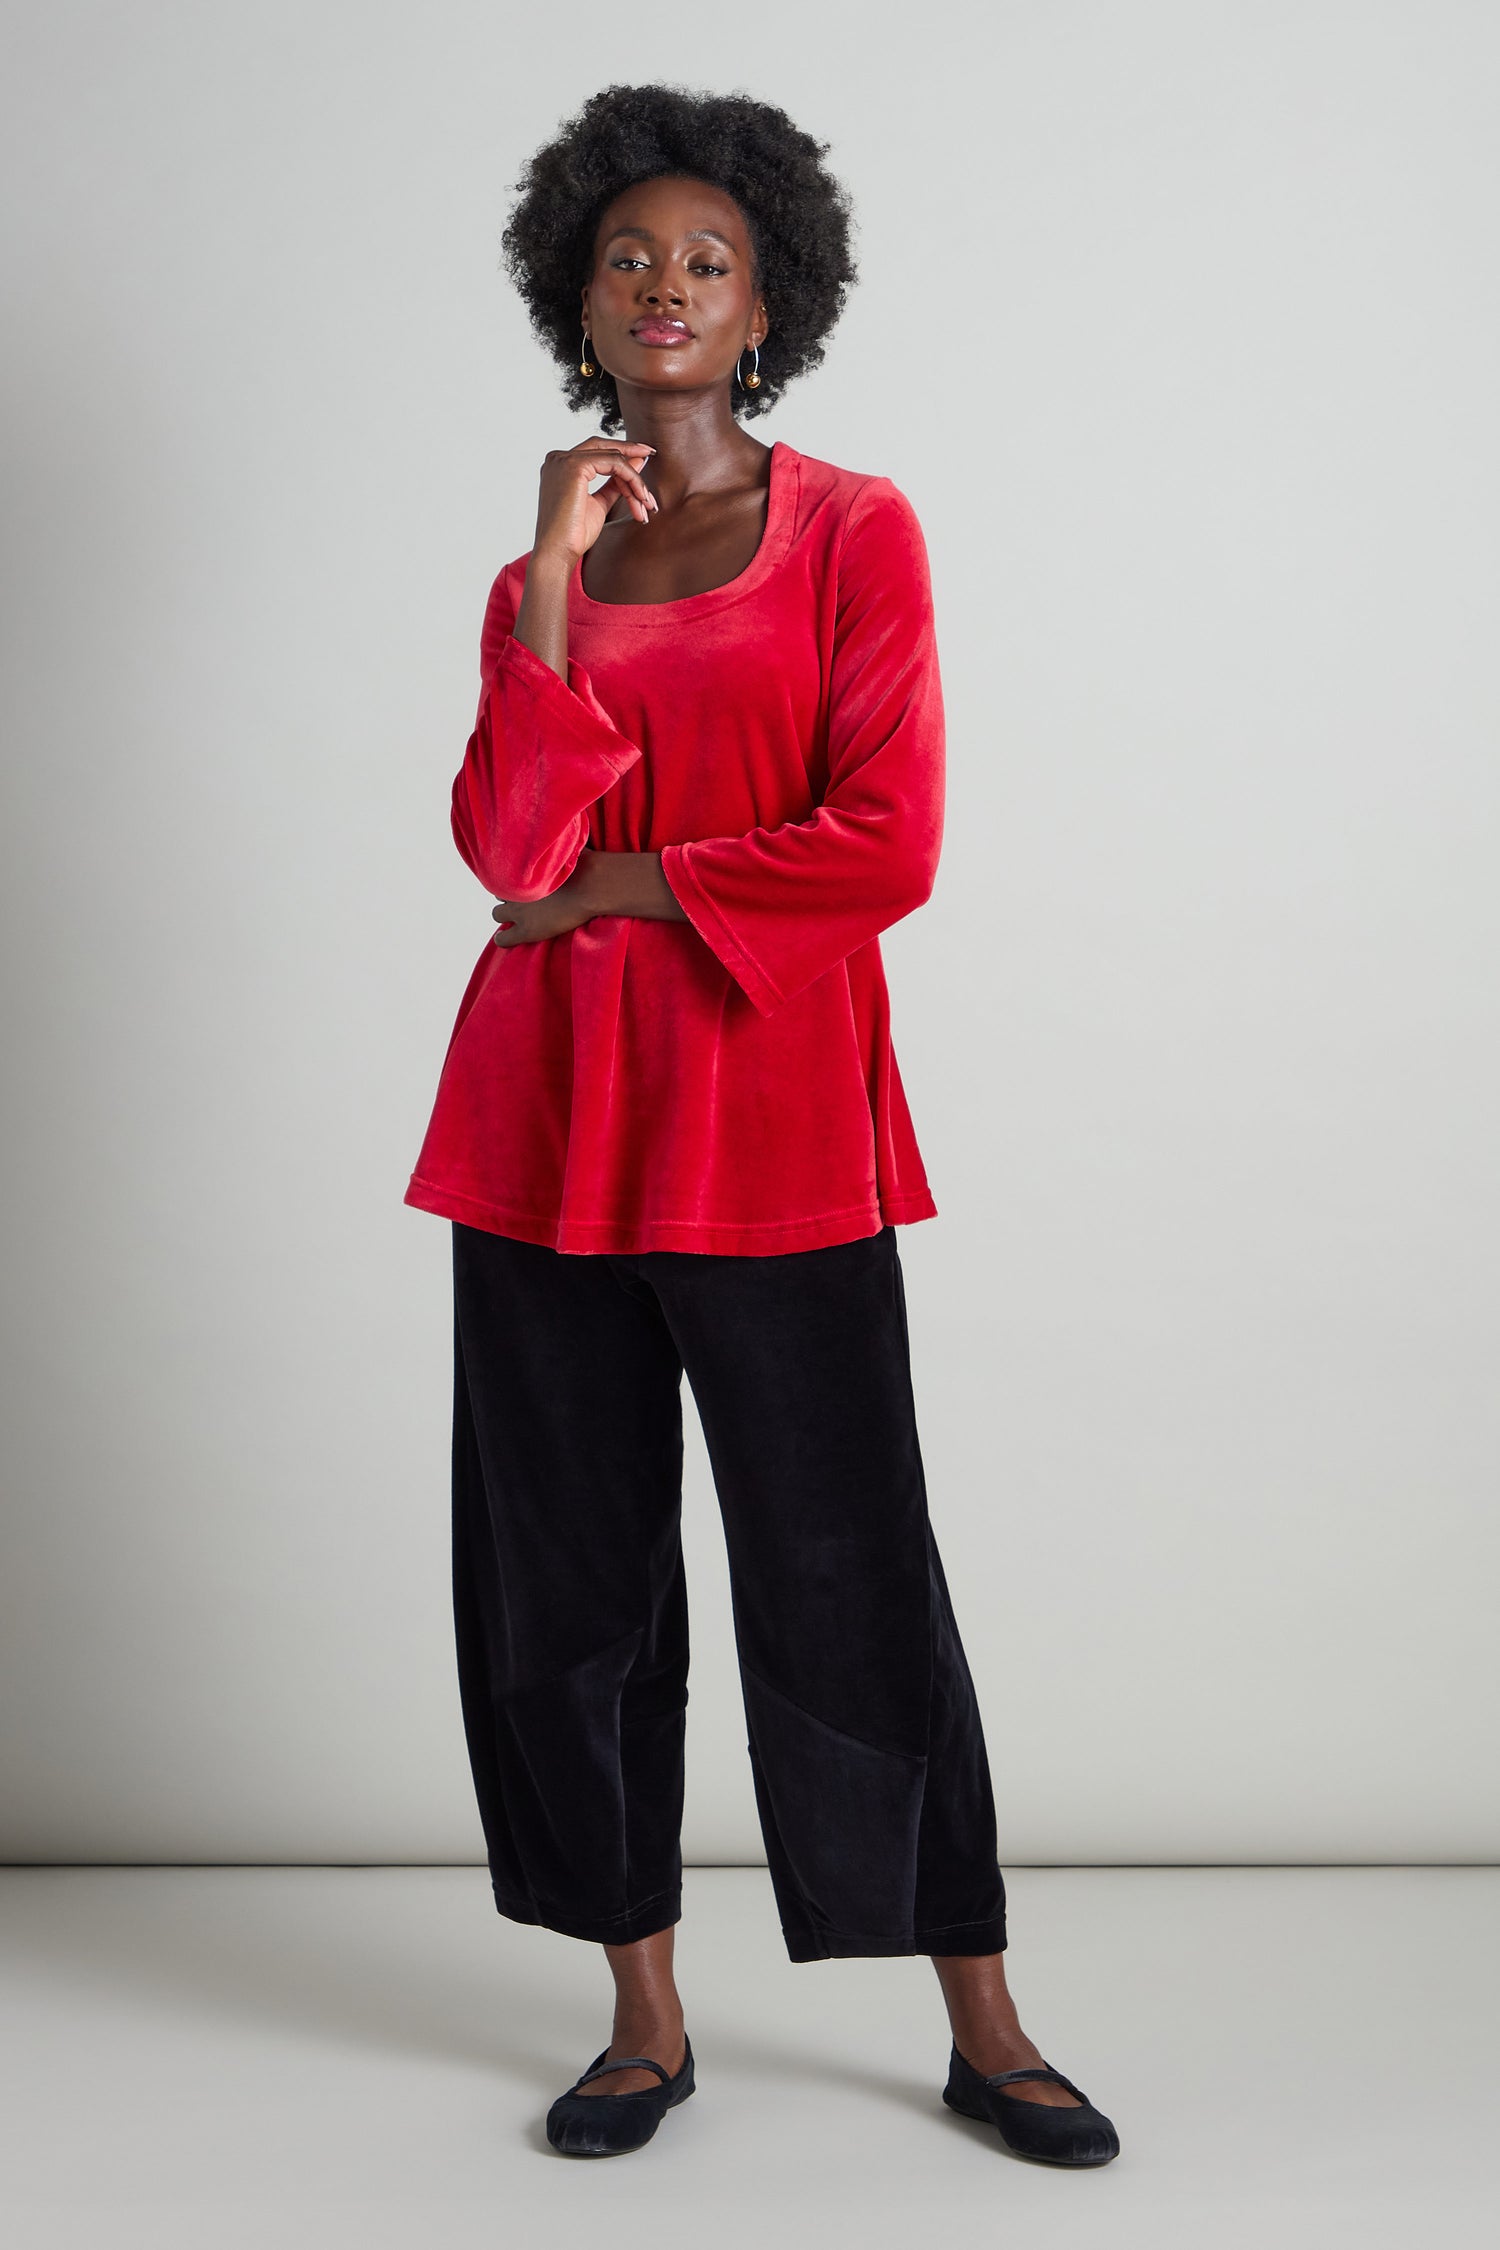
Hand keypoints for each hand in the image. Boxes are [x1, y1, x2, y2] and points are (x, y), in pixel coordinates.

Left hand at [491, 851, 599, 947]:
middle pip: (499, 891)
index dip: (512, 878)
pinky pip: (504, 938)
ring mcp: (518, 911)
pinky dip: (503, 938)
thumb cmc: (584, 864)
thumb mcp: (564, 846)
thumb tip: (559, 829)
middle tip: (521, 899)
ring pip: (497, 914)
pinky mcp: (527, 930)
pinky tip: (504, 938)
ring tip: (516, 917)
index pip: (502, 872)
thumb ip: (553, 846)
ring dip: (505, 914)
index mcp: (520, 868)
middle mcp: (515, 888)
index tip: (520, 879)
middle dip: (508, 894)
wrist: (590, 886)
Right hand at [533, 435, 658, 564]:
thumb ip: (615, 483)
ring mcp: (564, 460)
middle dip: (630, 449)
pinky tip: (639, 497)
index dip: (620, 454)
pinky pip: (614, 463)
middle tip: (651, 454)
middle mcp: (558, 459)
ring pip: (612, 457)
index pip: (595, 452)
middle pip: (602, 445)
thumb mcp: (600, 504)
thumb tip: (637, 462)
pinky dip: (631, 478)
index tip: (643, 459)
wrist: (558, 552)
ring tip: (647, 503)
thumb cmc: (574, 535)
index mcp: (560, 466)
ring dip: (634, 479)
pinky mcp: (574, 466)